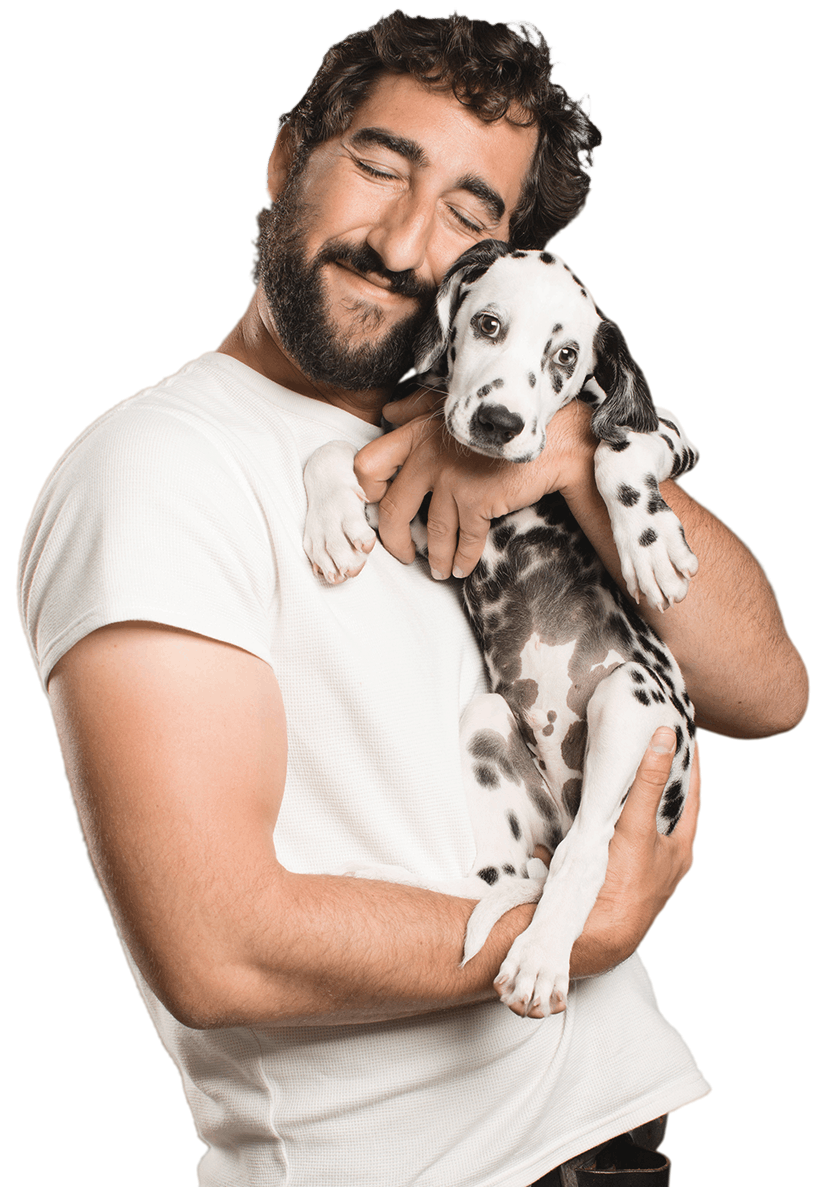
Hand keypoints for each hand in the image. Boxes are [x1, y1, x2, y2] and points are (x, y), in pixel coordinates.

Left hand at [355, 392, 596, 579]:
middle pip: (393, 509)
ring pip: (432, 532)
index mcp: (416, 433)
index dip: (369, 492)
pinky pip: (464, 540)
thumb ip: (417, 410)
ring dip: (435, 558)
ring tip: (439, 570)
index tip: (379, 508)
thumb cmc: (502, 421)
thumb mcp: (454, 406)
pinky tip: (463, 568)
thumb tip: (389, 413)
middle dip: (396, 541)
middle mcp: (427, 456)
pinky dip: (463, 559)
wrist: (551, 438)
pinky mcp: (476, 499)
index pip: (369, 465)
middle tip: (404, 554)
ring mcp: (451, 479)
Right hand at [570, 727, 700, 977]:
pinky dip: (607, 819)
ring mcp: (638, 869)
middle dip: (660, 781)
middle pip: (667, 811)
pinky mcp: (613, 874)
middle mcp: (664, 860)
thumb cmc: (623, 887)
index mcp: (680, 849)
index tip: (688, 738)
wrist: (593, 935)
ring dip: (631, 800)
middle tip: (653, 748)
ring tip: (623, 770)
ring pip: (640, 825)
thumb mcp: (638, 828)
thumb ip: (649, 783)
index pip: (693, 796)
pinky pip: (614, 838)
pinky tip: (591, 808)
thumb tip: (665, 739)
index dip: (690, 767)